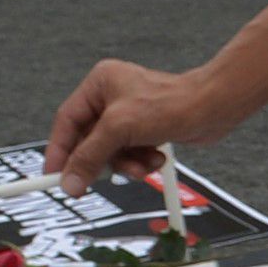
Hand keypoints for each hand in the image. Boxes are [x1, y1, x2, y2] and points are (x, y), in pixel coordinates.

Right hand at [47, 60, 237, 193]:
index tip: (53, 176)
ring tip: (142, 164)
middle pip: (88, 140)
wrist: (214, 108)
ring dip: (125, 164)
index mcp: (99, 84)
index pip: (67, 121)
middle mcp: (111, 97)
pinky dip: (141, 162)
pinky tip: (155, 157)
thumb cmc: (171, 104)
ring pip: (111, 152)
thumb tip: (69, 182)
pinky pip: (130, 155)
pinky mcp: (146, 130)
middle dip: (101, 161)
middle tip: (94, 182)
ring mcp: (129, 115)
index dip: (59, 151)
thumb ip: (90, 157)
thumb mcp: (120, 129)